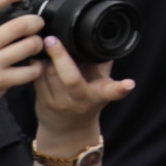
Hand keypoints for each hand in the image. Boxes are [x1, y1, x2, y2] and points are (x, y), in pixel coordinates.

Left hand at [32, 25, 135, 151]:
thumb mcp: (101, 83)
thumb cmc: (88, 100)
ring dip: (45, 58)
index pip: (113, 92)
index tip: (129, 84)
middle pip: (70, 77)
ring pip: (49, 75)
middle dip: (60, 56)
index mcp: (100, 95)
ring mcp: (60, 103)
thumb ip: (101, 62)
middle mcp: (80, 100)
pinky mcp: (43, 103)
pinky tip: (38, 57)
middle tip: (52, 39)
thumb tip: (101, 35)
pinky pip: (37, 79)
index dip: (121, 88)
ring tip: (44, 45)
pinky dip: (36, 65)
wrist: (68, 130)